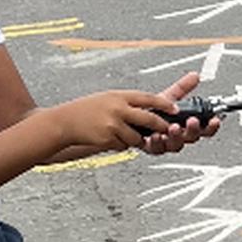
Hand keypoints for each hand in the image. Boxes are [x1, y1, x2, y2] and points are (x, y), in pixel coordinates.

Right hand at [50, 89, 180, 151]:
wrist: (66, 122)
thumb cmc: (88, 110)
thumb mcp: (109, 98)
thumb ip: (129, 103)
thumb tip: (152, 108)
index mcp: (120, 95)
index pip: (148, 98)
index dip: (164, 104)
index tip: (175, 109)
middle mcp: (118, 108)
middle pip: (148, 118)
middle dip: (161, 126)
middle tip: (168, 129)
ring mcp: (113, 124)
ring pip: (137, 136)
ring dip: (135, 138)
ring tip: (120, 132)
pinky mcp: (108, 138)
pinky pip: (124, 145)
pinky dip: (121, 144)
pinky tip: (109, 137)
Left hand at [139, 71, 221, 154]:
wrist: (132, 116)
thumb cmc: (151, 110)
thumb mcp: (169, 97)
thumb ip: (183, 88)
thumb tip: (195, 76)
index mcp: (186, 125)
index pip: (204, 129)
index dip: (211, 126)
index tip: (214, 120)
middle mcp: (178, 136)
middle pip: (192, 138)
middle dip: (193, 130)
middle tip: (192, 121)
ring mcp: (166, 143)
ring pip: (176, 145)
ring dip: (176, 136)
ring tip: (173, 127)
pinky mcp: (151, 147)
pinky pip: (156, 149)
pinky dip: (157, 143)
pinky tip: (155, 135)